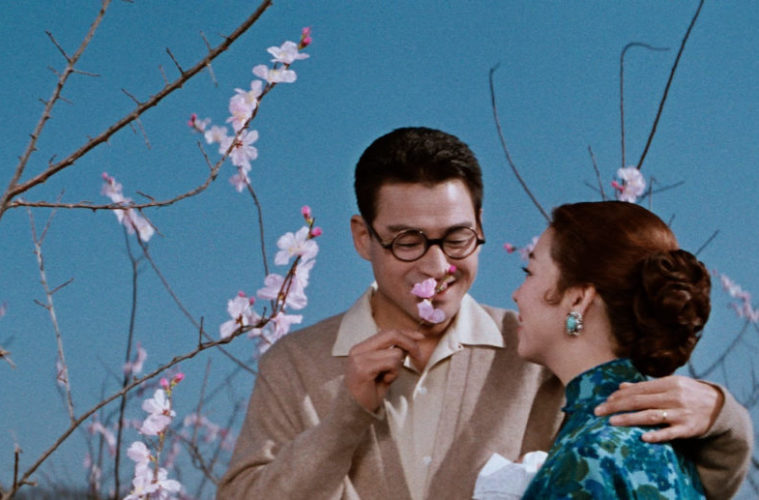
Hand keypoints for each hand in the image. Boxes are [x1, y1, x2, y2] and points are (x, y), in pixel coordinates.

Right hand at [344, 329, 422, 411]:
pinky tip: (385, 381)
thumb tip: (410, 342)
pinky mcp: (363, 368)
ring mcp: (359, 358)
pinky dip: (393, 373)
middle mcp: (359, 349)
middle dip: (410, 344)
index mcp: (362, 347)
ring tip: (388, 378)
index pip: (387, 332)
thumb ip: (393, 354)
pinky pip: (391, 363)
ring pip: (395, 353)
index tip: (420, 337)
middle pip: (391, 334)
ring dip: (398, 368)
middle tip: (418, 356)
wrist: (356, 410)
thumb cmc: (371, 391)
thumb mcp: (385, 368)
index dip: (406, 333)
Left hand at [594, 375, 723, 442]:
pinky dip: (657, 435)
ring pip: (651, 416)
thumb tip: (621, 386)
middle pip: (639, 401)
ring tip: (611, 422)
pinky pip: (671, 433)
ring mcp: (681, 413)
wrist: (720, 407)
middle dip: (616, 406)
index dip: (619, 396)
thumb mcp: (671, 385)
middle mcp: (673, 397)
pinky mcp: (689, 429)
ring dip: (629, 419)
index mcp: (668, 383)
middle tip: (598, 412)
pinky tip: (643, 437)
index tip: (604, 402)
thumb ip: (646, 387)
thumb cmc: (689, 394)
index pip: (638, 389)